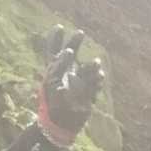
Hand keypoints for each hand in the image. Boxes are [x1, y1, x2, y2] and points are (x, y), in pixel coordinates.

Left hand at [37, 26, 104, 144]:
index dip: (56, 39)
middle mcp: (66, 73)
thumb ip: (60, 66)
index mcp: (53, 71)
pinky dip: (97, 78)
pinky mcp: (87, 91)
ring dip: (91, 66)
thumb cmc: (52, 103)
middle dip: (75, 43)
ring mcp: (77, 81)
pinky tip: (98, 77)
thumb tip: (69, 51)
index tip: (59, 26)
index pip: (53, 51)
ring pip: (86, 67)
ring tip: (96, 64)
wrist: (61, 123)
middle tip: (80, 33)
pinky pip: (95, 81)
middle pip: (70, 54)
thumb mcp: (53, 82)